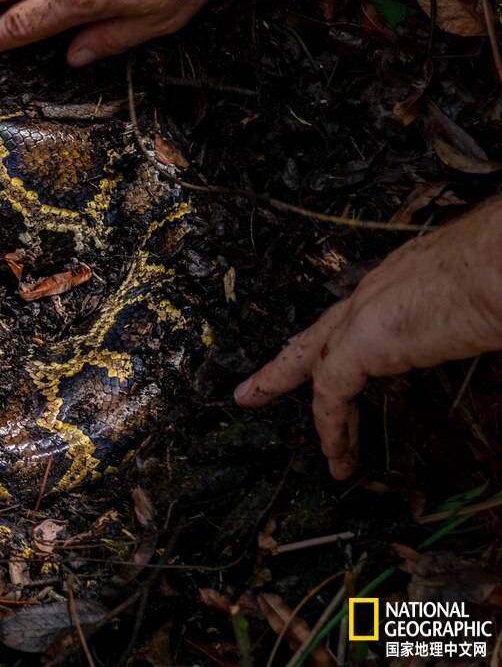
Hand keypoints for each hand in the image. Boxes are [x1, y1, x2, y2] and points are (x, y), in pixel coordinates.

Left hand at [235, 200, 501, 478]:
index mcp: (401, 278)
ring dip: (300, 405)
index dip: (336, 337)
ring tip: (305, 445)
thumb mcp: (476, 301)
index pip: (355, 313)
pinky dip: (331, 425)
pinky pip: (331, 391)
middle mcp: (376, 290)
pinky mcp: (364, 340)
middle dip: (284, 366)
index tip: (318, 356)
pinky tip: (336, 454)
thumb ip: (464, 321)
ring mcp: (365, 312)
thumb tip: (485, 333)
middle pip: (316, 335)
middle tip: (253, 390)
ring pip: (313, 363)